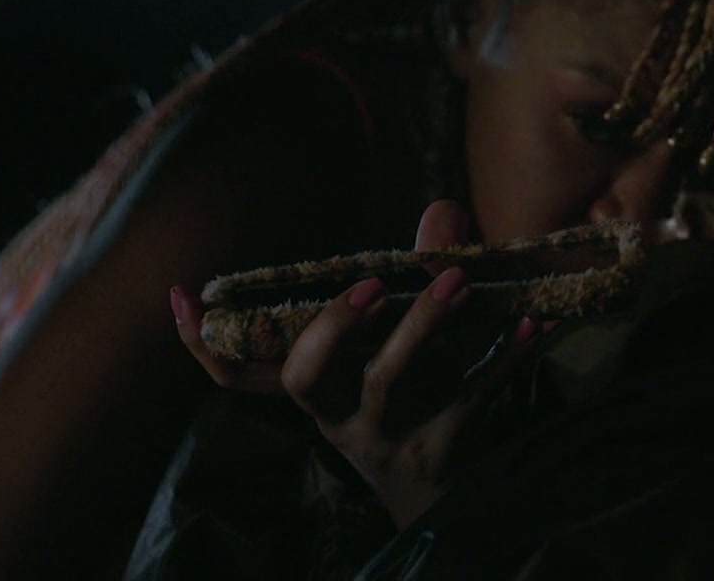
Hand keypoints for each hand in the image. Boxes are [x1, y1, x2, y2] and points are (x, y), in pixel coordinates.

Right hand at [171, 200, 540, 528]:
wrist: (456, 503)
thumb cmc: (421, 404)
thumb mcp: (408, 345)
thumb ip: (421, 275)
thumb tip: (442, 210)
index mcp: (317, 392)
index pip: (240, 375)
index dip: (201, 343)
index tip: (181, 295)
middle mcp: (340, 417)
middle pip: (309, 377)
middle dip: (333, 325)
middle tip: (374, 282)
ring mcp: (389, 438)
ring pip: (388, 384)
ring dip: (422, 328)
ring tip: (460, 281)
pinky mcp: (444, 451)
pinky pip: (472, 402)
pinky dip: (503, 361)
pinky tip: (532, 326)